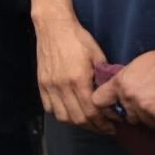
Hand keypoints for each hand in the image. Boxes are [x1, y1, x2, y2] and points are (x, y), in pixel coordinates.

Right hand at [35, 14, 113, 132]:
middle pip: (78, 118)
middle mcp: (62, 86)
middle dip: (94, 127)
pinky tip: (71, 111)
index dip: (103, 123)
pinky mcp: (41, 83)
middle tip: (104, 128)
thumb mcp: (98, 56)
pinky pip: (50, 108)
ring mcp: (49, 85)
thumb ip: (104, 78)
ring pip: (63, 117)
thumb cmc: (78, 39)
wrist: (53, 26)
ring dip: (77, 123)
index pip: (91, 112)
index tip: (113, 126)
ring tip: (88, 121)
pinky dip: (61, 114)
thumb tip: (112, 97)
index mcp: (78, 79)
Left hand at [93, 41, 154, 130]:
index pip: (98, 102)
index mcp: (120, 83)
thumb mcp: (135, 66)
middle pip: (127, 117)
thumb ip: (124, 83)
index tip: (115, 109)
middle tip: (151, 103)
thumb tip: (117, 97)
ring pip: (147, 124)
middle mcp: (130, 98)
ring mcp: (148, 110)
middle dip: (137, 113)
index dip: (106, 107)